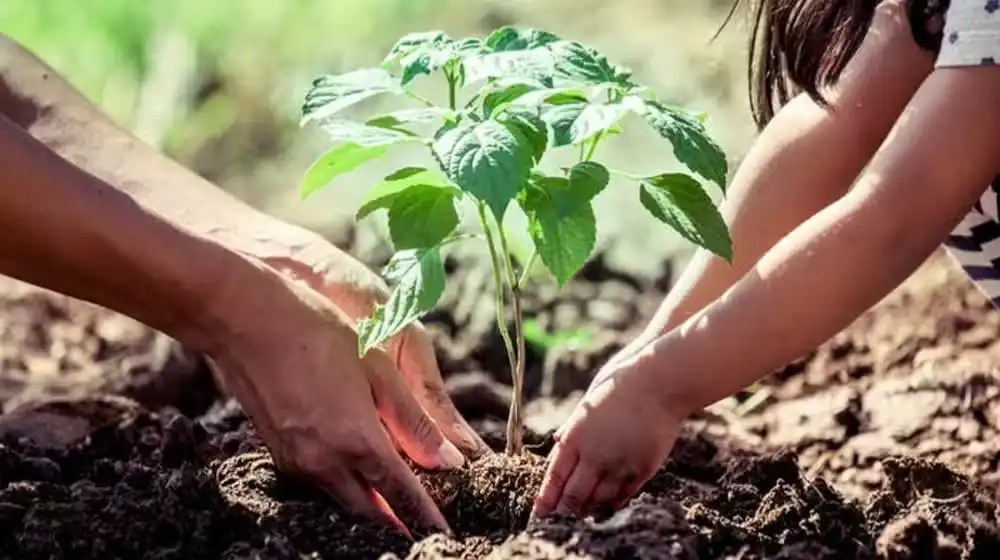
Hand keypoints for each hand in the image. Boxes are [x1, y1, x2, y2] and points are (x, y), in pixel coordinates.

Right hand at [205, 259, 463, 533]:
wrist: (247, 320)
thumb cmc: (320, 333)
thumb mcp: (379, 370)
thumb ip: (413, 421)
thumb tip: (449, 460)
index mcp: (356, 441)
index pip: (400, 496)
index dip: (425, 516)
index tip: (444, 532)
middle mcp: (324, 462)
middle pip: (369, 509)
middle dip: (396, 519)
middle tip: (421, 518)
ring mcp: (297, 460)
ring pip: (342, 498)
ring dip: (369, 504)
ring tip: (395, 500)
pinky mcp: (279, 452)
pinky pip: (319, 482)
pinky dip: (344, 485)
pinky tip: (357, 469)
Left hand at [531, 354, 686, 517]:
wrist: (657, 382)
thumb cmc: (618, 387)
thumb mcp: (586, 405)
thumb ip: (573, 429)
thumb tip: (559, 445)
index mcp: (575, 437)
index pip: (555, 478)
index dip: (546, 499)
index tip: (539, 514)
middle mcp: (594, 455)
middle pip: (574, 495)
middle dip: (564, 511)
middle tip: (558, 522)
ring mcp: (619, 464)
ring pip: (598, 499)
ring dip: (588, 509)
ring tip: (581, 517)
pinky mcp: (642, 467)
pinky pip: (623, 494)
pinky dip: (613, 502)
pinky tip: (607, 507)